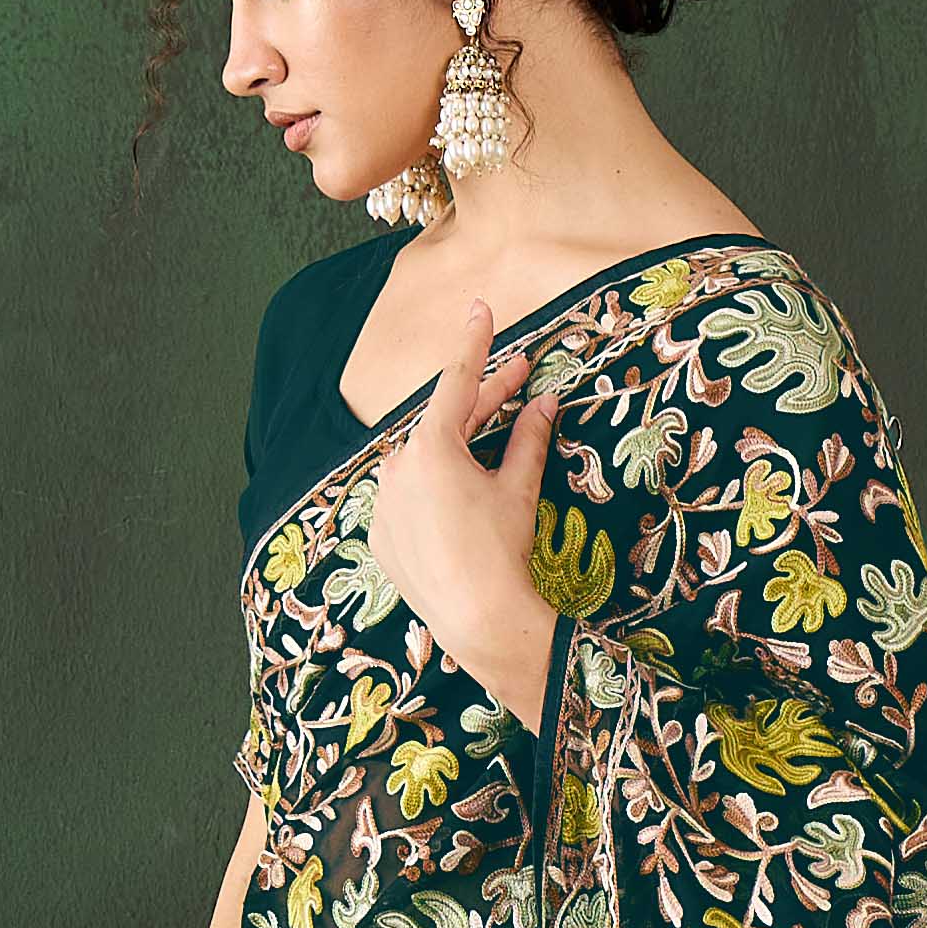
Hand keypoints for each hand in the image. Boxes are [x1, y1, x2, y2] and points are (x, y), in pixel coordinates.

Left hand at [362, 298, 560, 729]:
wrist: (479, 620)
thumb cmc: (502, 551)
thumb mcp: (518, 488)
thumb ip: (529, 439)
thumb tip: (546, 403)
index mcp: (431, 447)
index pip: (456, 382)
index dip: (474, 343)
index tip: (480, 307)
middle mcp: (397, 467)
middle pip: (444, 423)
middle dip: (483, 402)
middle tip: (519, 378)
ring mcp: (383, 502)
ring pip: (423, 463)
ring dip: (456, 454)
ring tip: (490, 459)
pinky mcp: (380, 535)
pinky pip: (407, 501)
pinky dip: (432, 495)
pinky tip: (459, 509)